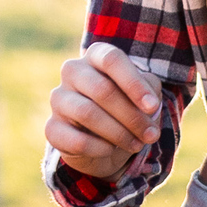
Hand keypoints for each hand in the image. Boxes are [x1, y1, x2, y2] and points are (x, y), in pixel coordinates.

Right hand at [44, 41, 160, 179]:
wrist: (106, 143)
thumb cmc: (128, 108)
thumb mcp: (145, 95)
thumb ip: (150, 90)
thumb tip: (148, 105)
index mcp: (96, 56)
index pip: (111, 59)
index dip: (134, 84)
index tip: (153, 107)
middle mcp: (72, 71)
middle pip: (102, 90)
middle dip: (132, 116)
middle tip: (151, 135)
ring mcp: (58, 99)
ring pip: (87, 113)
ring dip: (119, 133)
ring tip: (137, 144)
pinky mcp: (52, 128)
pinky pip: (76, 140)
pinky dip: (100, 148)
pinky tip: (110, 150)